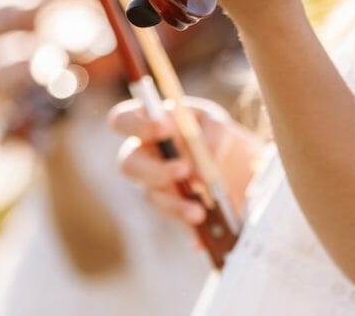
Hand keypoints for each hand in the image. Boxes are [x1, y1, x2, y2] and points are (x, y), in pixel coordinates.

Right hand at [109, 97, 263, 226]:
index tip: (163, 129)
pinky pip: (173, 218)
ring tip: (199, 212)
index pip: (121, 121)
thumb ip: (210, 135)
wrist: (233, 161)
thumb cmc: (212, 132)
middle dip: (154, 169)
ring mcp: (155, 183)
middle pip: (128, 164)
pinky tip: (200, 234)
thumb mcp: (216, 123)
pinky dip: (188, 226)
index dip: (135, 125)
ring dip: (174, 204)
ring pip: (152, 196)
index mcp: (146, 124)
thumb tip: (198, 171)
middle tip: (183, 169)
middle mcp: (143, 154)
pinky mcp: (171, 207)